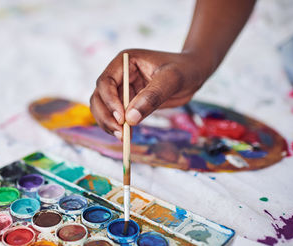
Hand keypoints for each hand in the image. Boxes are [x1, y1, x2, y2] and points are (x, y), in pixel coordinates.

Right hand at [90, 49, 210, 139]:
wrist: (193, 73)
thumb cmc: (184, 69)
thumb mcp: (172, 79)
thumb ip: (151, 97)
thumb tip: (130, 119)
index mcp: (125, 61)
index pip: (106, 81)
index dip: (109, 101)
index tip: (121, 118)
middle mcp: (119, 75)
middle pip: (99, 97)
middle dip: (106, 116)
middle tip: (120, 133)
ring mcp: (123, 89)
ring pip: (103, 108)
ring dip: (108, 123)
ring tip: (123, 137)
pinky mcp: (129, 102)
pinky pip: (117, 116)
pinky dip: (118, 127)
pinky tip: (127, 136)